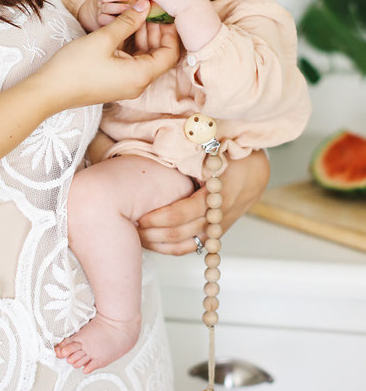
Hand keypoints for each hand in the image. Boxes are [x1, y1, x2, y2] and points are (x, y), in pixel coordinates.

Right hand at [39, 1, 178, 108]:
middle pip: (159, 55)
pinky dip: (131, 45)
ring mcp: (126, 84)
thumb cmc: (75, 67)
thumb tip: (145, 6)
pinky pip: (131, 62)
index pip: (170, 53)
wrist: (49, 91)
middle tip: (148, 9)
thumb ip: (128, 21)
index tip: (163, 12)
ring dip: (141, 36)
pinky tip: (122, 28)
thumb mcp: (104, 39)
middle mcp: (138, 83)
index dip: (170, 31)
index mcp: (141, 75)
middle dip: (155, 31)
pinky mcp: (115, 82)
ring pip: (144, 57)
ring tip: (133, 14)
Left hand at [137, 150, 269, 254]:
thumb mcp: (215, 148)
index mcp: (219, 191)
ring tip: (138, 237)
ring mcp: (218, 226)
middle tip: (131, 227)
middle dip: (154, 233)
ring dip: (160, 244)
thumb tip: (161, 142)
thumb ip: (192, 148)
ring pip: (186, 245)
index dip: (160, 217)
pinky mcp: (215, 233)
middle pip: (182, 232)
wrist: (258, 170)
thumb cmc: (233, 155)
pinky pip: (193, 247)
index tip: (140, 216)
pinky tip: (154, 244)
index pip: (184, 213)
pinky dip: (172, 249)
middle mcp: (219, 213)